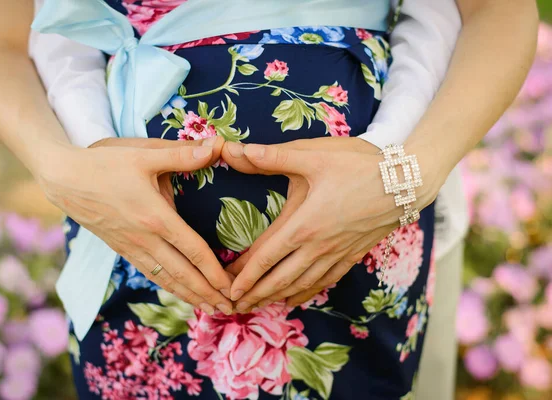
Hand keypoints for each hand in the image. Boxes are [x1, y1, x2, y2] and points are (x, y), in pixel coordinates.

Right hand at [37, 136, 232, 315]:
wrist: (63, 178)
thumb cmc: (104, 164)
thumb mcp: (145, 154)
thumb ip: (183, 154)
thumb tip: (218, 146)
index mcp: (156, 217)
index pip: (194, 251)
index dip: (215, 272)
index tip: (232, 287)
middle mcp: (145, 239)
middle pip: (183, 274)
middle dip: (208, 293)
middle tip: (230, 309)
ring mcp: (131, 248)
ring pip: (166, 279)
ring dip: (190, 296)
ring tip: (210, 308)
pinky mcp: (122, 249)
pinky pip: (150, 273)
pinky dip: (169, 287)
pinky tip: (179, 292)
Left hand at [222, 137, 439, 311]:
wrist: (406, 181)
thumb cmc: (358, 165)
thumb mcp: (313, 155)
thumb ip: (272, 157)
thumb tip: (235, 150)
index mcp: (303, 225)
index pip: (265, 257)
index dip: (245, 276)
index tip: (228, 290)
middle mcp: (318, 246)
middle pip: (279, 278)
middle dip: (255, 294)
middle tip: (235, 307)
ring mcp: (337, 254)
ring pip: (301, 284)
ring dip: (277, 297)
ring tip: (258, 307)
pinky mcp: (353, 254)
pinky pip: (325, 281)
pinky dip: (306, 292)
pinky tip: (296, 297)